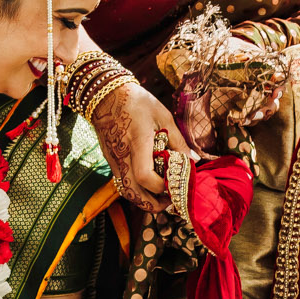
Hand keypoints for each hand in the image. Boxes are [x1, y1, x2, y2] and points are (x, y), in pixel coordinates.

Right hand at [90, 81, 186, 213]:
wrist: (105, 94)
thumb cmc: (137, 102)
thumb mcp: (163, 116)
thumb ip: (179, 141)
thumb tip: (194, 161)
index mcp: (137, 143)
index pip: (146, 177)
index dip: (162, 186)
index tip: (176, 183)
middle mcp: (122, 156)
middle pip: (133, 193)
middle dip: (153, 204)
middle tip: (170, 201)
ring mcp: (113, 160)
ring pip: (126, 191)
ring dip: (144, 199)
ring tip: (161, 195)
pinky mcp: (110, 160)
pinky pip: (122, 183)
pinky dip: (136, 189)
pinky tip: (150, 183)